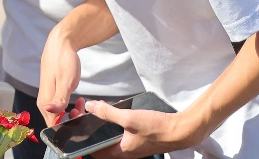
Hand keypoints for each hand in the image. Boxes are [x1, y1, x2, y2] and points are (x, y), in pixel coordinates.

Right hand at [38, 27, 81, 126]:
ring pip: (59, 114)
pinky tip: (79, 100)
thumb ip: (59, 99)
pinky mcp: (52, 93)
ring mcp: (48, 97)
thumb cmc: (64, 61)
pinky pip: (61, 107)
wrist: (61, 43)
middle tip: (83, 109)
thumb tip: (49, 112)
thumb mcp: (66, 81)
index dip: (68, 126)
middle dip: (71, 120)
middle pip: (56, 121)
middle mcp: (44, 102)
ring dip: (72, 113)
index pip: (54, 126)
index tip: (79, 117)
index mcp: (45, 102)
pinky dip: (70, 106)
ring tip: (82, 103)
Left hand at [84, 99, 204, 158]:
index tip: (78, 120)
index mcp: (119, 152)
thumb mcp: (129, 118)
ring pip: (110, 134)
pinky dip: (114, 121)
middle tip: (86, 110)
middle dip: (91, 125)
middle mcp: (123, 151)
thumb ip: (107, 113)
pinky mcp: (137, 138)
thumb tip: (90, 107)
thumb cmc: (156, 128)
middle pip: (100, 140)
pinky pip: (120, 131)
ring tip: (98, 107)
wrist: (180, 130)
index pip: (92, 149)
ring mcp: (131, 144)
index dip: (82, 136)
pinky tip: (117, 109)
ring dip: (102, 121)